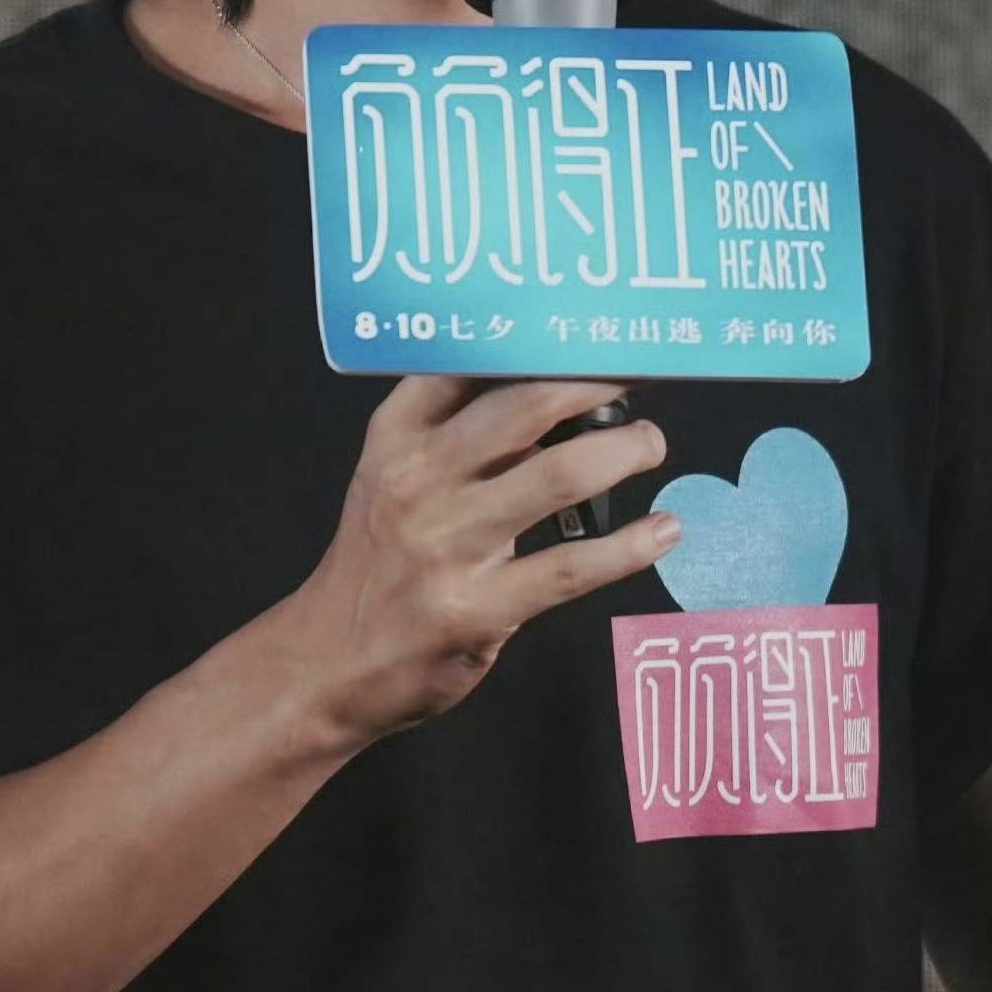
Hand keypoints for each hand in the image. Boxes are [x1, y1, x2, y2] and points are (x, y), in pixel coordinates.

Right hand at [288, 373, 678, 749]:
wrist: (327, 662)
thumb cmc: (379, 559)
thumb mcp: (394, 477)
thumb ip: (459, 434)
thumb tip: (555, 387)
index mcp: (398, 437)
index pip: (470, 363)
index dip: (538, 340)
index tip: (587, 328)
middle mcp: (419, 478)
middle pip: (527, 405)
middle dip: (598, 384)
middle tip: (640, 378)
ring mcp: (449, 545)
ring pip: (560, 475)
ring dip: (624, 451)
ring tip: (651, 445)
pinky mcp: (479, 608)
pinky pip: (572, 567)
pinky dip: (630, 545)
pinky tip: (663, 529)